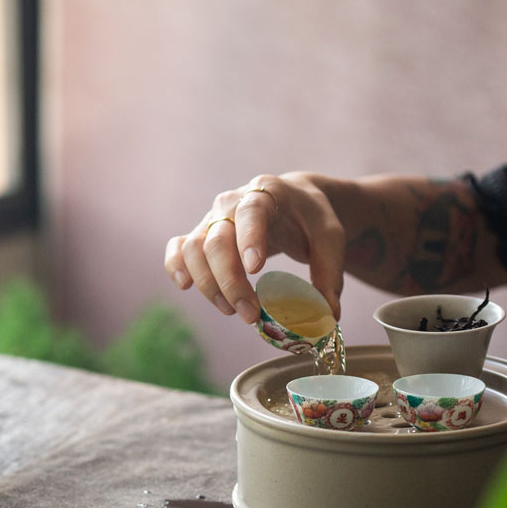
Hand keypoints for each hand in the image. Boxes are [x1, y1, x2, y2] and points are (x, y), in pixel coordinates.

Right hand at [164, 172, 350, 323]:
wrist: (293, 201)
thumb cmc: (310, 218)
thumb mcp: (330, 238)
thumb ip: (330, 273)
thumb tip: (328, 314)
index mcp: (267, 193)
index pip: (252, 211)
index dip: (249, 239)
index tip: (255, 270)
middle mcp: (232, 202)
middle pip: (217, 239)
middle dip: (229, 281)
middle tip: (249, 314)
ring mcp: (212, 218)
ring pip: (194, 248)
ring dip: (208, 284)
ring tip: (231, 311)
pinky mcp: (201, 234)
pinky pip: (178, 248)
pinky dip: (175, 267)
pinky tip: (185, 286)